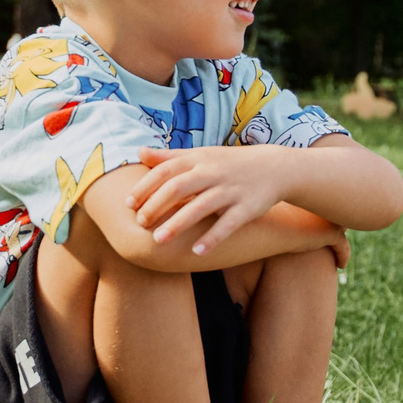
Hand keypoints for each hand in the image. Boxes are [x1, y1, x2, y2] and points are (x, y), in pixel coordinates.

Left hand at [130, 144, 298, 256]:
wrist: (274, 167)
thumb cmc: (228, 163)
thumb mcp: (200, 155)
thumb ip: (169, 157)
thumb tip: (139, 151)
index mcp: (198, 160)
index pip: (166, 171)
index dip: (145, 187)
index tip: (128, 204)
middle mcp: (213, 173)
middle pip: (179, 187)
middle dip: (157, 205)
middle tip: (140, 223)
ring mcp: (231, 190)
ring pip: (201, 206)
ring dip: (178, 224)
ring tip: (158, 240)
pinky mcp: (247, 207)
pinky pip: (228, 224)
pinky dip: (213, 238)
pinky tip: (197, 252)